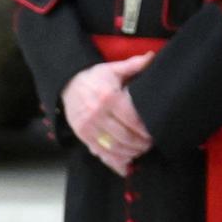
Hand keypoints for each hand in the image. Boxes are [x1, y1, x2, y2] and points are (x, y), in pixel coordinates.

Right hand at [61, 55, 155, 175]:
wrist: (67, 85)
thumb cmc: (94, 78)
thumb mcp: (112, 68)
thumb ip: (133, 65)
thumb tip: (152, 57)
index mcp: (109, 97)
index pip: (132, 119)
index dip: (145, 130)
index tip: (154, 133)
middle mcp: (98, 114)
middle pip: (125, 137)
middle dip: (141, 144)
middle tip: (150, 144)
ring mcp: (89, 127)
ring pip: (114, 148)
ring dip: (130, 153)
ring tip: (140, 151)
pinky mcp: (83, 136)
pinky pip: (101, 153)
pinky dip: (115, 162)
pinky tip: (126, 165)